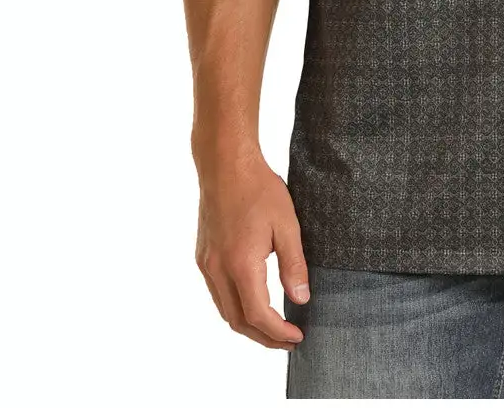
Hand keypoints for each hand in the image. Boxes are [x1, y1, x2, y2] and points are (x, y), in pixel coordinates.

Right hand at [194, 152, 309, 349]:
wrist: (225, 164)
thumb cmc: (259, 189)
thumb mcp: (287, 225)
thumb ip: (294, 264)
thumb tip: (301, 299)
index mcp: (240, 264)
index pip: (258, 315)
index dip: (278, 333)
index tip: (297, 337)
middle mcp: (218, 269)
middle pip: (238, 321)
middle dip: (263, 337)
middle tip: (288, 340)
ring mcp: (206, 264)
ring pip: (224, 310)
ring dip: (248, 325)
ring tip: (273, 327)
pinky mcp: (203, 256)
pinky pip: (217, 293)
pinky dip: (235, 306)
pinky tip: (252, 301)